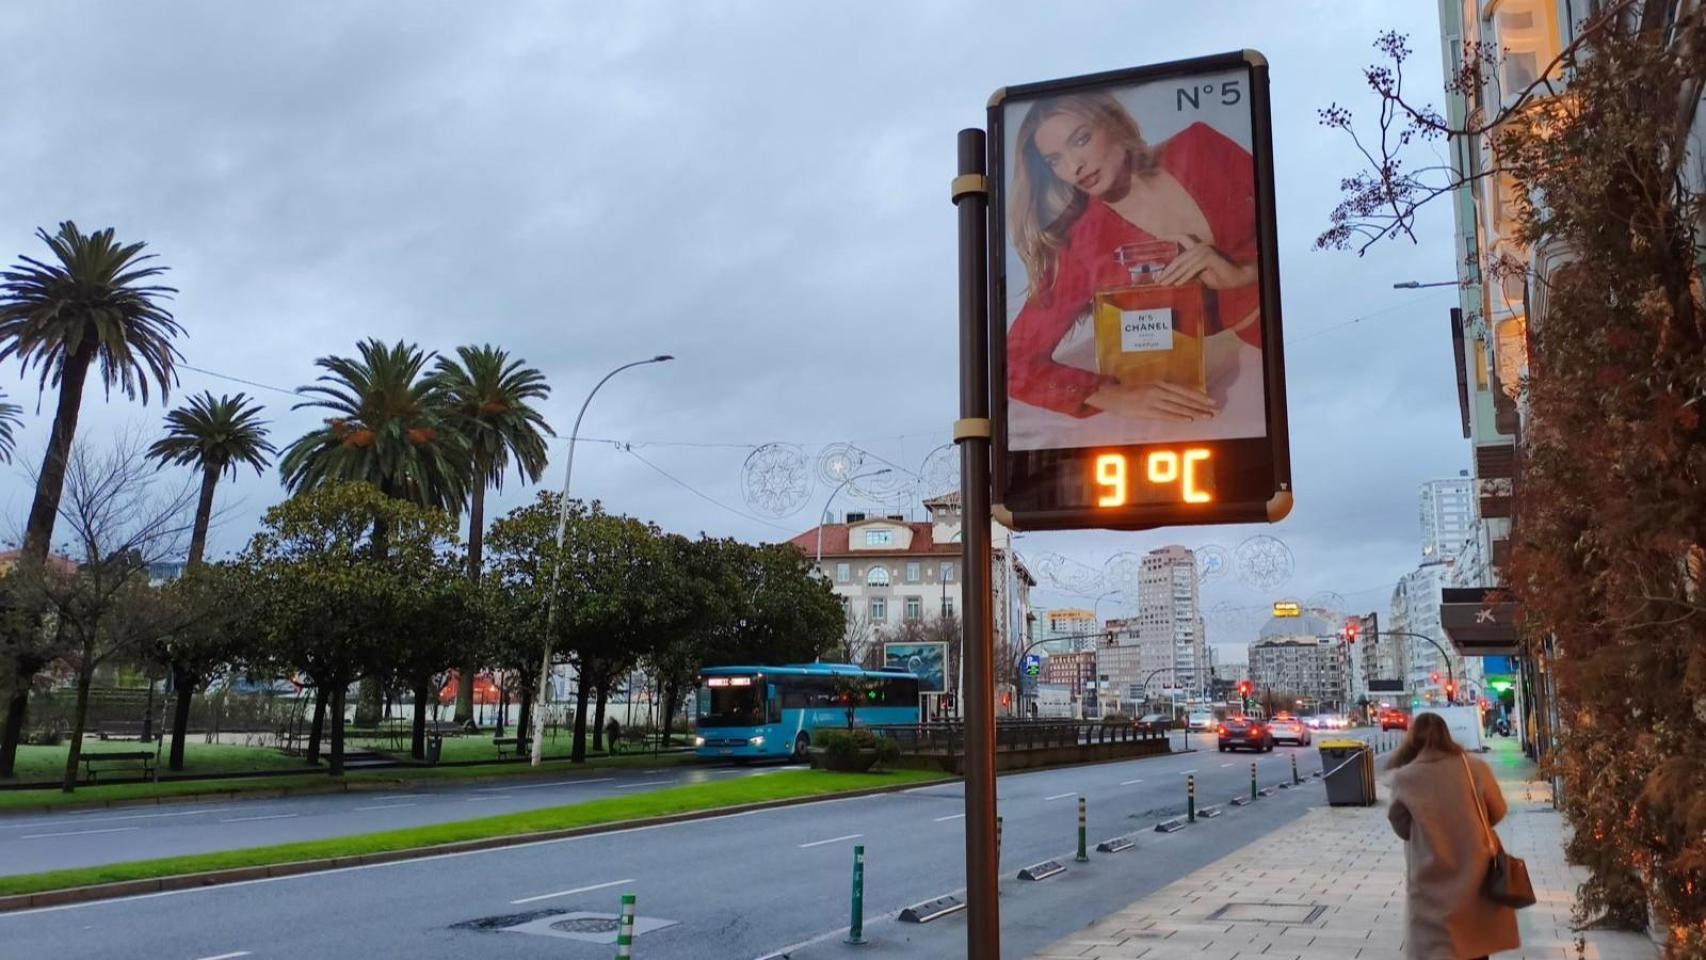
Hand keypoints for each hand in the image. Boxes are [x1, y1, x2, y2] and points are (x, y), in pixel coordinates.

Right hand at [1086, 381, 1217, 422]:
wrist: (1109, 395)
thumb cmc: (1129, 392)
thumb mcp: (1148, 387)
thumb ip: (1163, 391)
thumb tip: (1180, 398)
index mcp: (1160, 383)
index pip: (1184, 390)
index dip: (1199, 396)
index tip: (1212, 401)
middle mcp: (1159, 390)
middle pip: (1184, 398)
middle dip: (1201, 405)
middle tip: (1216, 410)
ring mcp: (1153, 400)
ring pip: (1178, 407)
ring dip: (1194, 412)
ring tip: (1207, 417)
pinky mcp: (1146, 411)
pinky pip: (1165, 415)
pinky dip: (1178, 417)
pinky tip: (1189, 420)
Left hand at [1157, 234, 1256, 289]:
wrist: (1236, 278)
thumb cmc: (1219, 277)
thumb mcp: (1200, 274)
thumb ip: (1188, 271)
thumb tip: (1172, 275)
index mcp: (1198, 247)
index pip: (1183, 238)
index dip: (1170, 236)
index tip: (1158, 237)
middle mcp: (1200, 246)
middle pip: (1179, 258)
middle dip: (1168, 270)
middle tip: (1158, 280)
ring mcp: (1205, 251)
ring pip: (1184, 265)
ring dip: (1173, 276)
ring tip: (1165, 284)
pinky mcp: (1209, 257)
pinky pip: (1193, 269)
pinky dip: (1185, 277)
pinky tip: (1178, 284)